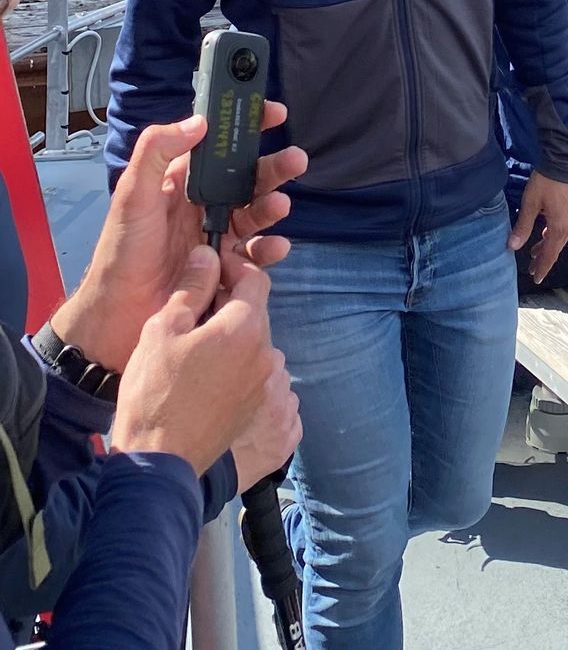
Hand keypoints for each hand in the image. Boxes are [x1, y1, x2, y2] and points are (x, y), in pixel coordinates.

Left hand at [57, 108, 304, 374]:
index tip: (273, 114)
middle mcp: (202, 206)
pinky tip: (273, 247)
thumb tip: (199, 122)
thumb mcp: (132, 197)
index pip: (216, 146)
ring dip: (274, 205)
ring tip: (281, 205)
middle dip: (274, 167)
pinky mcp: (227, 268)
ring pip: (257, 212)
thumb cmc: (123, 253)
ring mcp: (216, 237)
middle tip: (296, 160)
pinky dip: (270, 249)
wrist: (119, 317)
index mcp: (179, 183)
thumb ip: (156, 154)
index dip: (244, 128)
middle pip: (247, 178)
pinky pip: (257, 254)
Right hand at [111, 245, 297, 477]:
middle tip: (192, 311)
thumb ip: (192, 288)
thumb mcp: (163, 330)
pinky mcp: (258, 403)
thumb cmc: (154, 391)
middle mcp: (266, 351)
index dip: (232, 267)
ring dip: (231, 333)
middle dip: (228, 302)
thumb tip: (208, 254)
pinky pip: (252, 368)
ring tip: (193, 345)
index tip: (208, 270)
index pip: (255, 278)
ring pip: (253, 340)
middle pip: (255, 310)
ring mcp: (266, 380)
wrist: (160, 458)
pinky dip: (234, 360)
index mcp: (246, 327)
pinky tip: (203, 373)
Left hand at [511, 172, 567, 283]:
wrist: (566, 160)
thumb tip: (513, 247)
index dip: (543, 267)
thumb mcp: (531, 203)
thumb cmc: (547, 181)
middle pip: (557, 248)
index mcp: (559, 226)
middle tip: (534, 270)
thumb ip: (523, 226)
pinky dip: (554, 236)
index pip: (550, 253)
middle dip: (545, 259)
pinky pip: (564, 228)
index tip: (537, 279)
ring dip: (548, 246)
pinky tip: (547, 233)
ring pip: (561, 238)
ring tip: (536, 253)